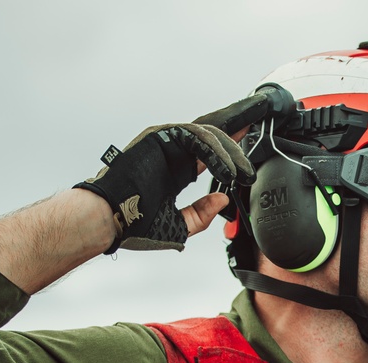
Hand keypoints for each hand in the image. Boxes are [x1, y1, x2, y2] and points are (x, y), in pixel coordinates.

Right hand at [76, 122, 254, 253]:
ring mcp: (166, 141)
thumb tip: (222, 199)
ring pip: (208, 135)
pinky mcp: (161, 136)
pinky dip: (215, 152)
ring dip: (230, 152)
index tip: (251, 145)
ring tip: (242, 173)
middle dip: (238, 131)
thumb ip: (201, 214)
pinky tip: (226, 170)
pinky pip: (196, 138)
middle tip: (257, 136)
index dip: (232, 147)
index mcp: (176, 169)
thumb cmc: (134, 225)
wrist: (110, 219)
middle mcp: (172, 152)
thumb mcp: (180, 226)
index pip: (210, 152)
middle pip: (212, 134)